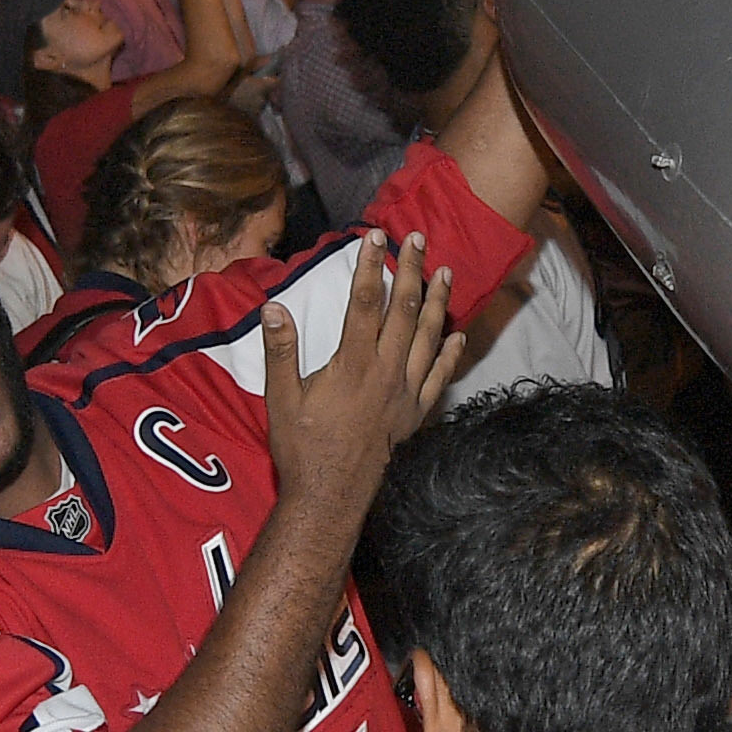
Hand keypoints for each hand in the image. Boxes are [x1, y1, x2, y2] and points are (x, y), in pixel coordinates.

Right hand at [261, 231, 458, 519]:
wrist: (331, 495)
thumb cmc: (302, 447)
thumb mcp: (281, 399)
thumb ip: (281, 351)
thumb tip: (272, 307)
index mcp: (353, 364)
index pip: (364, 302)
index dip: (370, 266)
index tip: (375, 236)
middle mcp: (385, 372)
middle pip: (404, 311)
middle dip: (412, 271)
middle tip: (419, 239)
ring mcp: (405, 393)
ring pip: (429, 338)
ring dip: (437, 303)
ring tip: (446, 272)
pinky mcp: (414, 414)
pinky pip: (439, 378)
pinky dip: (451, 354)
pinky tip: (459, 336)